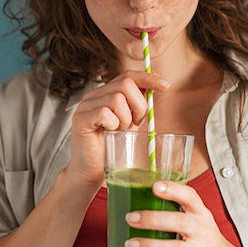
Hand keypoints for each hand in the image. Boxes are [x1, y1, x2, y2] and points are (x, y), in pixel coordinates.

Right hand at [67, 70, 169, 186]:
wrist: (91, 171)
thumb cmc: (112, 146)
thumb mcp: (131, 121)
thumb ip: (139, 102)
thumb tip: (158, 80)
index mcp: (106, 93)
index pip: (128, 75)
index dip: (148, 78)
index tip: (166, 86)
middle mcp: (93, 96)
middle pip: (125, 84)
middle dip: (139, 105)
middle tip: (136, 123)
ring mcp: (85, 106)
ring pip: (117, 99)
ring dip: (126, 119)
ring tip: (121, 131)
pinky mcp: (81, 119)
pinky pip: (105, 114)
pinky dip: (114, 125)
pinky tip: (111, 134)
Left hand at [123, 181, 241, 246]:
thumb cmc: (201, 232)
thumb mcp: (195, 215)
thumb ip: (177, 207)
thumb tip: (140, 196)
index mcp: (200, 212)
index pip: (190, 196)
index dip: (173, 189)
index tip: (155, 186)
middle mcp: (201, 229)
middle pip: (180, 222)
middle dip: (153, 219)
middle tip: (131, 217)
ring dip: (151, 245)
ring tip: (131, 243)